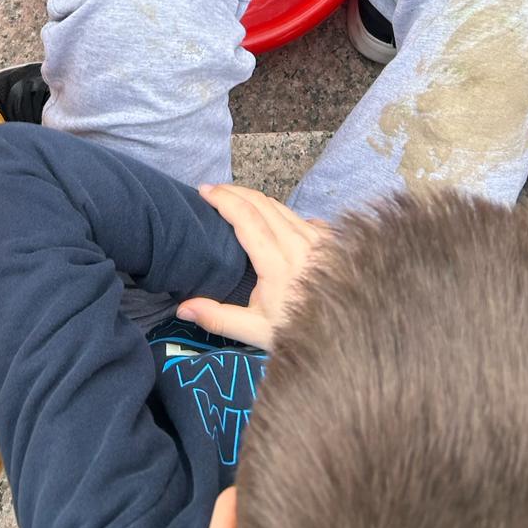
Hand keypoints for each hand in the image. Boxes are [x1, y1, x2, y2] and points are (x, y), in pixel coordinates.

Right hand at [176, 184, 331, 349]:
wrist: (345, 337)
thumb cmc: (299, 333)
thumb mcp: (256, 332)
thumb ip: (218, 318)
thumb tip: (182, 308)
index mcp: (278, 264)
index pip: (247, 217)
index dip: (224, 199)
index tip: (204, 191)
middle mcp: (300, 244)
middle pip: (262, 203)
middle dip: (234, 191)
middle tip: (212, 190)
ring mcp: (318, 238)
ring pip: (281, 206)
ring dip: (254, 198)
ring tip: (233, 199)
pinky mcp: (329, 239)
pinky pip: (298, 215)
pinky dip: (278, 211)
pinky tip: (267, 217)